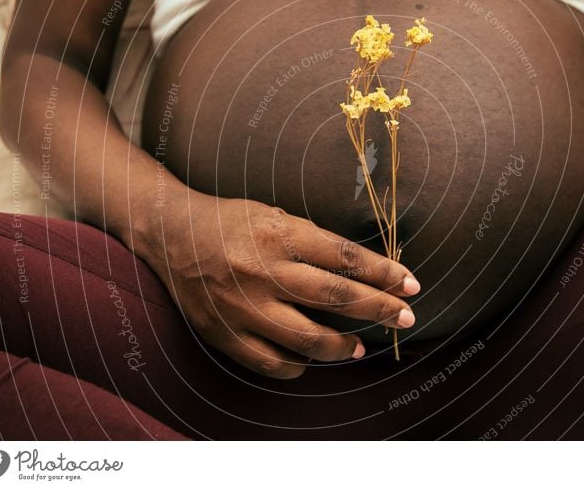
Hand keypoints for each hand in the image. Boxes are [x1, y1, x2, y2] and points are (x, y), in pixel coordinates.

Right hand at [144, 192, 420, 378]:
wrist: (172, 234)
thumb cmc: (232, 222)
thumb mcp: (276, 216)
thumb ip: (315, 242)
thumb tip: (362, 271)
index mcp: (280, 236)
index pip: (346, 258)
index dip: (384, 273)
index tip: (410, 285)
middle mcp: (265, 272)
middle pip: (336, 297)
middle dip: (379, 309)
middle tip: (406, 318)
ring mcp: (244, 307)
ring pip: (307, 339)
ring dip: (342, 347)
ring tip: (359, 348)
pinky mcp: (225, 333)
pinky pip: (271, 362)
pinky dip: (297, 366)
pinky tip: (309, 360)